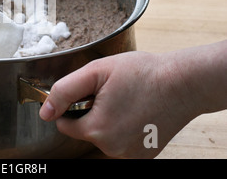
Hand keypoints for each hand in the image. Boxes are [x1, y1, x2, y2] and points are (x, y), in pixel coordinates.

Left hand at [39, 45, 226, 157]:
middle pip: (85, 131)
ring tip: (127, 101)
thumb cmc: (141, 72)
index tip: (90, 93)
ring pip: (103, 137)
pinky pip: (121, 143)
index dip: (72, 106)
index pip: (65, 124)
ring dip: (108, 121)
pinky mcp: (144, 156)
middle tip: (112, 93)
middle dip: (92, 112)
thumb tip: (44, 113)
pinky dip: (124, 130)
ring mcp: (130, 155)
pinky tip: (137, 113)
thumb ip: (64, 91)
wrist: (183, 82)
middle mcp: (112, 149)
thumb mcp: (96, 71)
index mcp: (96, 129)